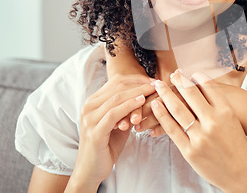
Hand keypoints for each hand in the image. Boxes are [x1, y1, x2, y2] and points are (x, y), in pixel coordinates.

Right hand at [67, 75, 154, 190]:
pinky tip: (142, 101)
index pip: (117, 81)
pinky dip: (129, 105)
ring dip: (138, 91)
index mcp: (93, 101)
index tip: (153, 80)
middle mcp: (89, 106)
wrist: (91, 169)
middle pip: (118, 86)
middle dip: (140, 83)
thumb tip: (146, 94)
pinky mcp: (94, 130)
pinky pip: (114, 113)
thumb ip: (127, 108)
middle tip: (157, 83)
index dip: (137, 79)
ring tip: (153, 89)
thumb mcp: (118, 121)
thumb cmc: (107, 145)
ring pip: (117, 97)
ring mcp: (90, 118)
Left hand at [151, 70, 246, 192]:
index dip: (196, 77)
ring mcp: (200, 137)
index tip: (189, 72)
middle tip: (171, 74)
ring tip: (159, 85)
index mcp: (226, 111)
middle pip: (190, 94)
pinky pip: (171, 129)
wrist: (241, 172)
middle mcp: (213, 122)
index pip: (208, 86)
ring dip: (165, 94)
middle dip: (178, 81)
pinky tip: (157, 105)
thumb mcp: (232, 119)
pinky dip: (161, 115)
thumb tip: (200, 85)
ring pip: (177, 109)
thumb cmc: (236, 144)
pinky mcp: (189, 150)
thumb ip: (217, 104)